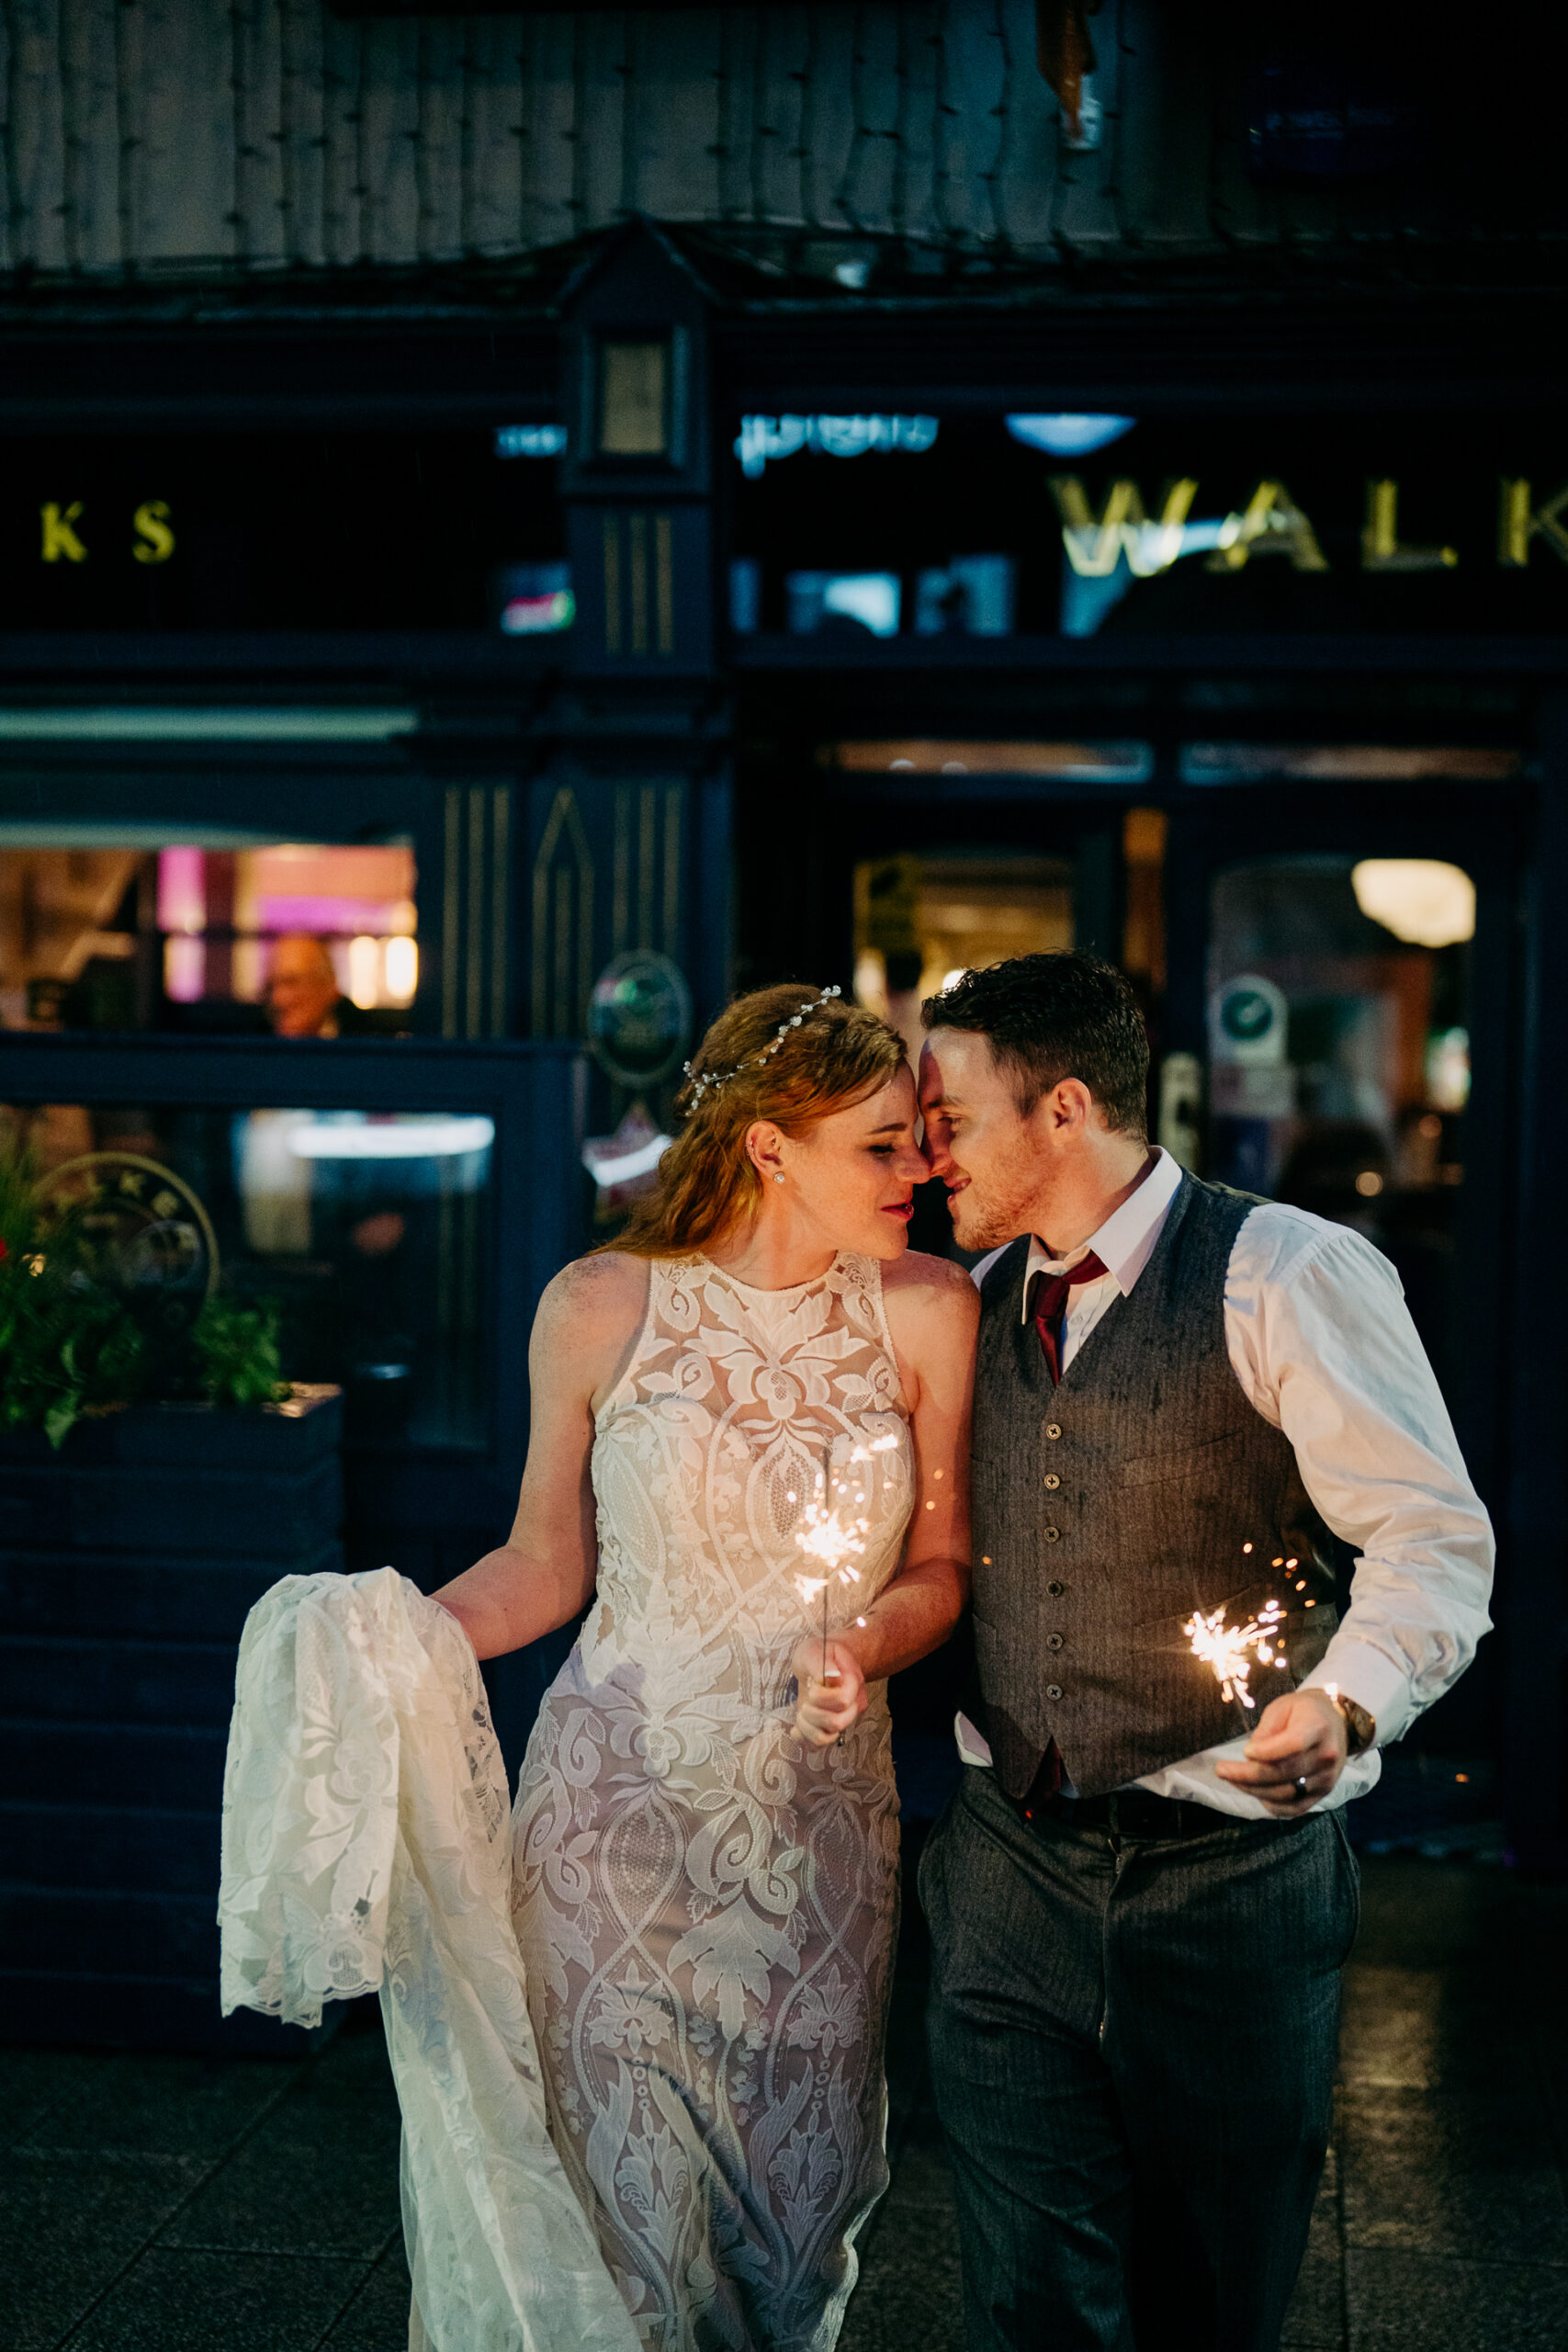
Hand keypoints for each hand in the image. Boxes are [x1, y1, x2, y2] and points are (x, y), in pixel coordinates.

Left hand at [791, 1637, 867, 1748]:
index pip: (843, 1700)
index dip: (822, 1696)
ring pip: (827, 1737)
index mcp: (853, 1683)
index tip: (812, 1684)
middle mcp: (852, 1705)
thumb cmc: (819, 1654)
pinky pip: (817, 1745)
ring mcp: (842, 1718)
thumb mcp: (814, 1650)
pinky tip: (798, 1724)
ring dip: (807, 1726)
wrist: (822, 1662)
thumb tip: (831, 1676)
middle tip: (806, 1698)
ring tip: (802, 1710)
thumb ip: (822, 1663)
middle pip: (837, 1723)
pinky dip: (803, 1736)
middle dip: (813, 1712)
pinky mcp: (829, 1728)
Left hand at [1214, 1688, 1347, 1815]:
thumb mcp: (1281, 1707)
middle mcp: (1326, 1756)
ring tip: (1232, 1779)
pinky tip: (1254, 1792)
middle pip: (1284, 1773)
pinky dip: (1271, 1805)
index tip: (1245, 1751)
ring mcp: (1327, 1779)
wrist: (1334, 1722)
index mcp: (1318, 1727)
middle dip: (1248, 1775)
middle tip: (1221, 1770)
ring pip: (1285, 1793)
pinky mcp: (1322, 1794)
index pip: (1293, 1744)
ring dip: (1254, 1790)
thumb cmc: (1302, 1711)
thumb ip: (1267, 1731)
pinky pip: (1294, 1808)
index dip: (1267, 1751)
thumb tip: (1251, 1755)